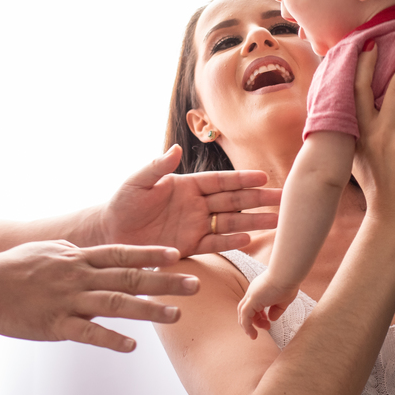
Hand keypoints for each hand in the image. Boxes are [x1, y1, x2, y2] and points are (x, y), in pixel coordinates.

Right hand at [0, 240, 198, 351]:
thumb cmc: (11, 268)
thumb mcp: (47, 251)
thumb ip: (74, 256)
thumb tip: (94, 256)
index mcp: (77, 258)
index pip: (121, 253)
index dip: (150, 254)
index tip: (177, 254)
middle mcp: (78, 276)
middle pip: (129, 277)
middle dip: (164, 281)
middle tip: (195, 284)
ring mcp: (68, 300)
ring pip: (116, 304)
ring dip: (149, 310)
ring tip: (176, 316)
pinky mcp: (55, 324)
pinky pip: (88, 333)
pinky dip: (112, 339)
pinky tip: (132, 347)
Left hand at [99, 146, 281, 256]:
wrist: (110, 233)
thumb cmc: (122, 202)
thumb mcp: (138, 182)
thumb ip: (157, 167)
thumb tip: (176, 148)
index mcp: (187, 185)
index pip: (220, 181)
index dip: (241, 179)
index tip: (263, 176)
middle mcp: (196, 204)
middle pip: (233, 201)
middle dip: (258, 200)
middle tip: (284, 199)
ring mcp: (195, 225)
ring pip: (230, 222)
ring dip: (253, 221)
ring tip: (278, 221)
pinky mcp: (190, 246)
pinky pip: (215, 243)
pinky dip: (231, 241)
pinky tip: (249, 240)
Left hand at [237, 275, 297, 338]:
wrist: (288, 273)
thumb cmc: (288, 283)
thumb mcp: (283, 300)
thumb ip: (277, 309)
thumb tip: (271, 318)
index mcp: (260, 291)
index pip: (253, 305)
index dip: (259, 316)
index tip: (268, 321)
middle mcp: (253, 292)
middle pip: (246, 309)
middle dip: (254, 321)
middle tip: (266, 328)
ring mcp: (251, 295)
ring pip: (243, 313)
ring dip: (247, 326)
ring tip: (254, 335)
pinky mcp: (252, 299)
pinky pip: (245, 315)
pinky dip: (246, 325)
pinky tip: (253, 333)